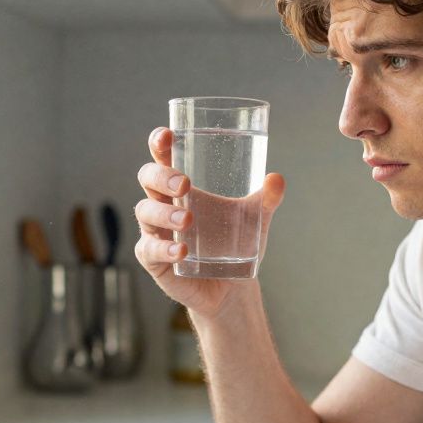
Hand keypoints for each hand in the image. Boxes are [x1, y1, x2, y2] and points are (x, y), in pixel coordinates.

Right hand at [134, 127, 286, 317]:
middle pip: (147, 178)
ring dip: (165, 213)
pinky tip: (181, 251)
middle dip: (161, 177)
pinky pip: (150, 250)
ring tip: (188, 220)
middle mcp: (163, 204)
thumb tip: (276, 179)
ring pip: (145, 212)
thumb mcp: (254, 219)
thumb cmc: (234, 243)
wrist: (232, 286)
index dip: (159, 144)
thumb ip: (266, 199)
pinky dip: (164, 249)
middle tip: (185, 185)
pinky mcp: (154, 260)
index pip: (163, 158)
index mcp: (181, 187)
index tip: (167, 136)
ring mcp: (155, 231)